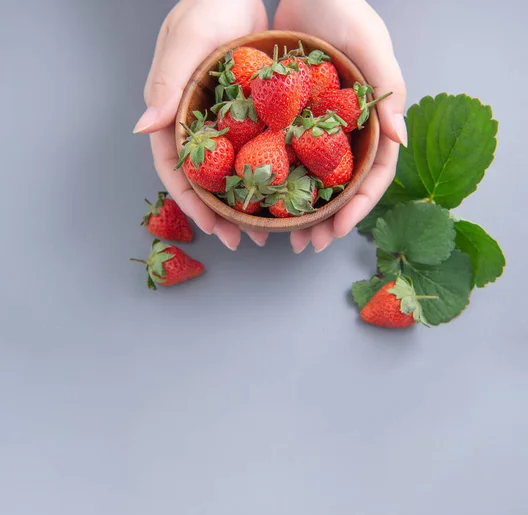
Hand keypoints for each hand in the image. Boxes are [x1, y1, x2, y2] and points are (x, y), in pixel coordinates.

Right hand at [134, 0, 268, 249]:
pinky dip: (267, 174)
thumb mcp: (186, 41)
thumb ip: (166, 84)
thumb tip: (142, 129)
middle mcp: (196, 124)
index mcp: (173, 113)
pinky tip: (284, 193)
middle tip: (242, 241)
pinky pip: (255, 151)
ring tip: (265, 230)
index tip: (212, 228)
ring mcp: (222, 122)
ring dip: (244, 202)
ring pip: (230, 172)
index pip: (175, 169)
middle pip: (203, 180)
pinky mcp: (247, 115)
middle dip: (220, 214)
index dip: (191, 203)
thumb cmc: (208, 5)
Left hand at [275, 0, 406, 252]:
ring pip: (311, 179)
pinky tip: (259, 200)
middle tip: (307, 246)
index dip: (358, 207)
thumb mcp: (370, 43)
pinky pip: (282, 155)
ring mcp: (317, 128)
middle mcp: (345, 130)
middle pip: (341, 187)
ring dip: (300, 211)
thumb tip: (401, 138)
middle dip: (326, 220)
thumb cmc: (343, 7)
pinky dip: (273, 179)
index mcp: (372, 120)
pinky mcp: (290, 120)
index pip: (372, 174)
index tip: (337, 231)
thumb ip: (388, 88)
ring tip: (282, 236)